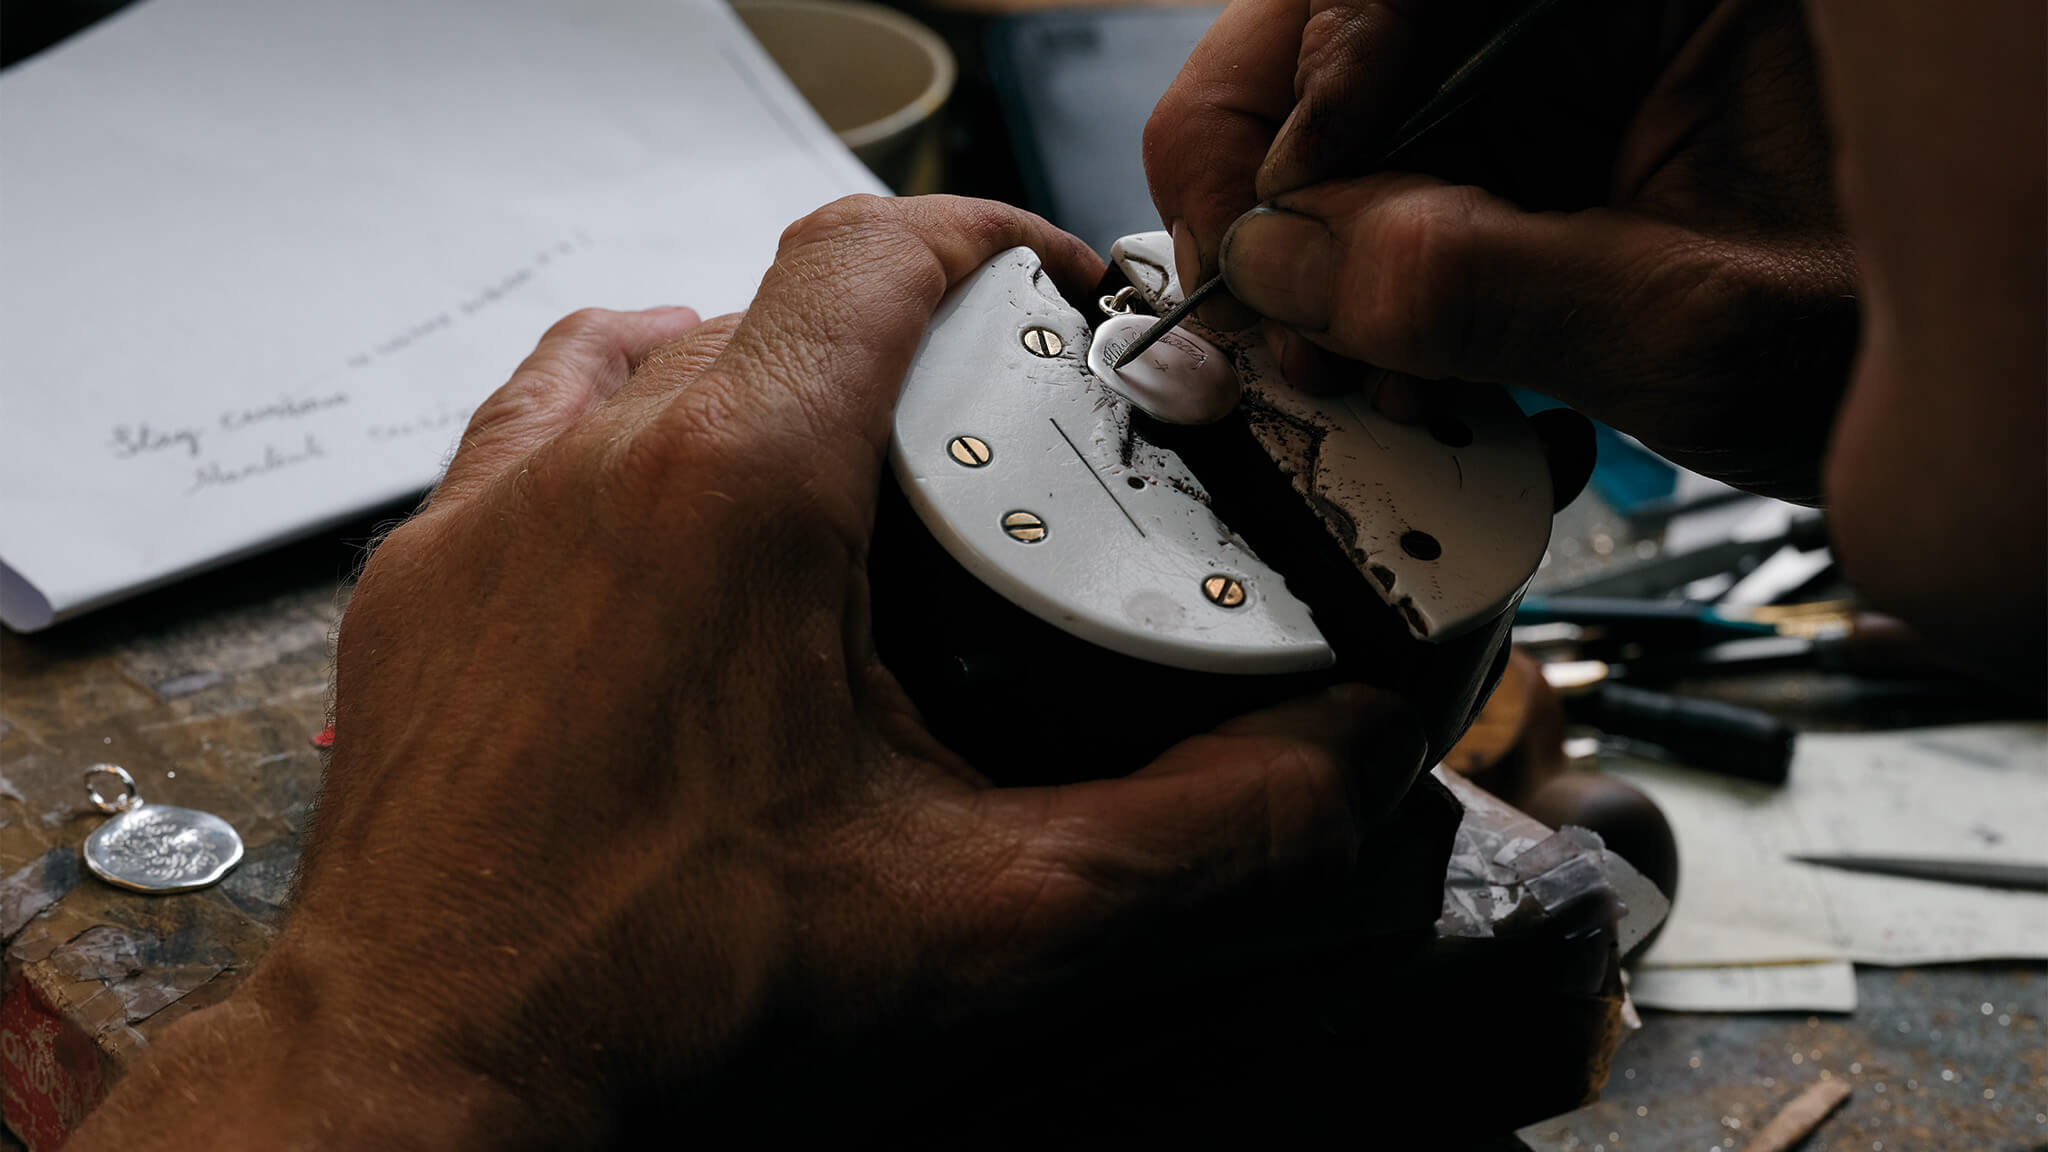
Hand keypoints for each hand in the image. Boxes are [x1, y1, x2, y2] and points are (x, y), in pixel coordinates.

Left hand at [71, 195, 1436, 1148]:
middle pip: (777, 302)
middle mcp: (595, 464)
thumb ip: (1199, 830)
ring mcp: (490, 514)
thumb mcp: (987, 919)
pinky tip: (675, 522)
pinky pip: (538, 428)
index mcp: (736, 490)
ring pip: (650, 347)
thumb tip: (1335, 761)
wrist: (434, 1084)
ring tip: (846, 470)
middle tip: (985, 440)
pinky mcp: (427, 581)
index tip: (1054, 291)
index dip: (989, 242)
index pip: (875, 254)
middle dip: (905, 342)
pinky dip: (630, 432)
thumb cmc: (663, 1002)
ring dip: (763, 374)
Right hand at [1145, 0, 1856, 501]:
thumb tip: (1279, 265)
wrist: (1981, 407)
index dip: (1311, 96)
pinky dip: (1375, 302)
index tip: (1272, 232)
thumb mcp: (1692, 324)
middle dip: (1290, 196)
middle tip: (1270, 314)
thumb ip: (1474, 289)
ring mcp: (1554, 80)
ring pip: (1353, 137)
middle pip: (1338, 47)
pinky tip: (1411, 371)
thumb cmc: (1908, 330)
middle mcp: (1582, 6)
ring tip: (1359, 372)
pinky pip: (1399, 204)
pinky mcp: (1537, 160)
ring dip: (1323, 269)